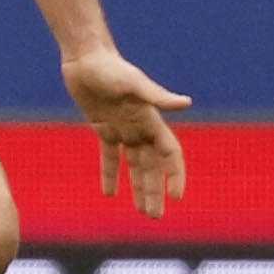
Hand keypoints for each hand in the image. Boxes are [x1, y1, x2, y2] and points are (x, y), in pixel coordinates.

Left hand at [64, 48, 191, 219]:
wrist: (85, 57)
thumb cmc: (110, 67)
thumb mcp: (133, 83)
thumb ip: (158, 96)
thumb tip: (187, 103)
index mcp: (151, 120)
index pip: (170, 153)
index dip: (176, 174)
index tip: (178, 197)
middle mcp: (140, 127)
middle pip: (151, 166)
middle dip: (155, 191)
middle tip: (156, 216)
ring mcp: (122, 128)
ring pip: (134, 165)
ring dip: (138, 188)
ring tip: (142, 212)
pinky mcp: (102, 126)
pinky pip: (109, 156)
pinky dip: (111, 174)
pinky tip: (110, 194)